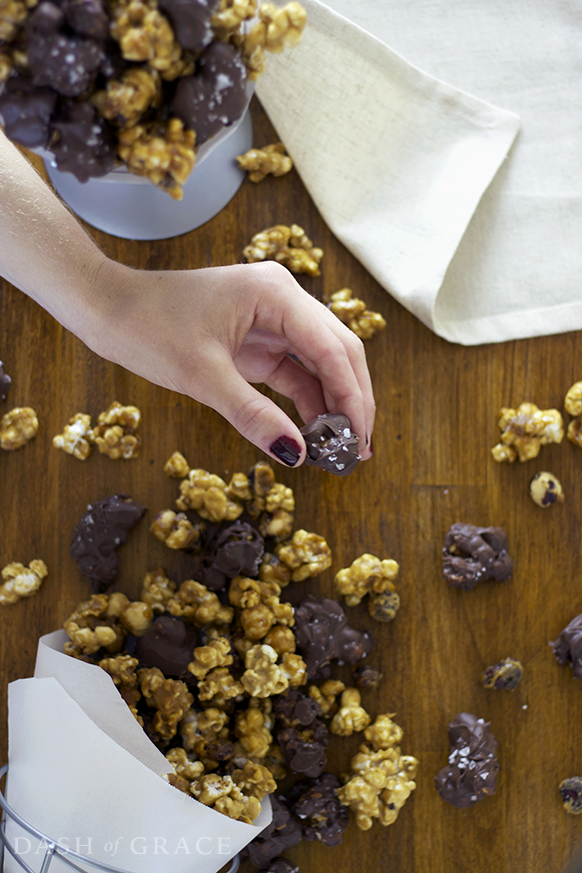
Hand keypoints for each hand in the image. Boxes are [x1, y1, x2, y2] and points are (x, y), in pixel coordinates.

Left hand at [85, 259, 374, 466]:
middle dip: (352, 401)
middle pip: (338, 353)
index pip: (332, 348)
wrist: (108, 309)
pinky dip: (307, 402)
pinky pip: (295, 372)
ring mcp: (273, 320)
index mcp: (275, 294)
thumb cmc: (148, 328)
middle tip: (357, 449)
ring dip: (333, 404)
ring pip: (321, 364)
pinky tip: (314, 434)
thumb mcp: (202, 376)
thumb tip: (295, 454)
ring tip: (340, 450)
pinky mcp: (259, 340)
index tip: (357, 439)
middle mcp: (282, 301)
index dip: (351, 396)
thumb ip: (252, 414)